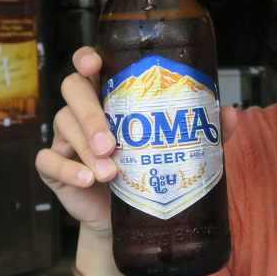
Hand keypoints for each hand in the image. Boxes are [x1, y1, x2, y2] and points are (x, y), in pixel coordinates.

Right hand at [35, 47, 241, 233]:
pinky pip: (47, 161)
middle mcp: (84, 110)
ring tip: (109, 171)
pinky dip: (67, 168)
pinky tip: (87, 178)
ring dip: (86, 147)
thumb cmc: (149, 170)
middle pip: (73, 90)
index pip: (91, 65)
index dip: (88, 58)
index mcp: (110, 95)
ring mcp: (65, 137)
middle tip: (110, 142)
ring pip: (63, 124)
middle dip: (90, 112)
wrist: (127, 217)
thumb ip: (203, 130)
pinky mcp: (54, 167)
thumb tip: (228, 113)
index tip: (94, 63)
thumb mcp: (179, 148)